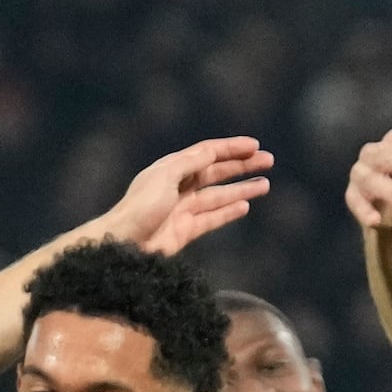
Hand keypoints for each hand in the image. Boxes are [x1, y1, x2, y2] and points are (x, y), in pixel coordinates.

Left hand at [99, 138, 274, 255]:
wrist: (123, 245)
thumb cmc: (140, 207)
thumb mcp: (165, 177)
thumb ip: (189, 164)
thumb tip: (210, 151)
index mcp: (172, 168)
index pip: (207, 153)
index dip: (231, 148)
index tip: (254, 146)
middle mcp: (179, 186)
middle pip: (216, 172)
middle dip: (242, 166)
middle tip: (268, 161)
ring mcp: (183, 209)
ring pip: (219, 195)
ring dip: (242, 189)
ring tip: (265, 184)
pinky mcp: (185, 231)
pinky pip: (212, 218)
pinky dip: (228, 212)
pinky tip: (245, 206)